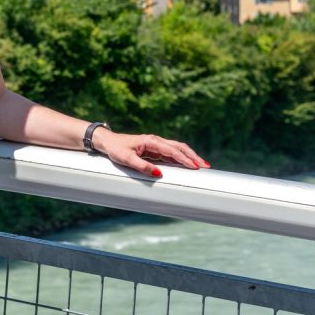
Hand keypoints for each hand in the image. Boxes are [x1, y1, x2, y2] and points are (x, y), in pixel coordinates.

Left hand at [90, 128, 209, 177]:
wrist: (108, 142)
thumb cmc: (116, 149)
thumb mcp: (127, 159)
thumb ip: (142, 166)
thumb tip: (158, 173)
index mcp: (151, 141)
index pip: (172, 151)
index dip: (184, 159)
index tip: (195, 167)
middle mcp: (156, 141)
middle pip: (179, 147)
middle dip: (193, 156)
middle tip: (206, 166)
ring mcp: (156, 144)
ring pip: (177, 149)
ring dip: (189, 156)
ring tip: (202, 165)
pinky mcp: (154, 149)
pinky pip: (171, 153)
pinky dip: (181, 158)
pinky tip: (188, 165)